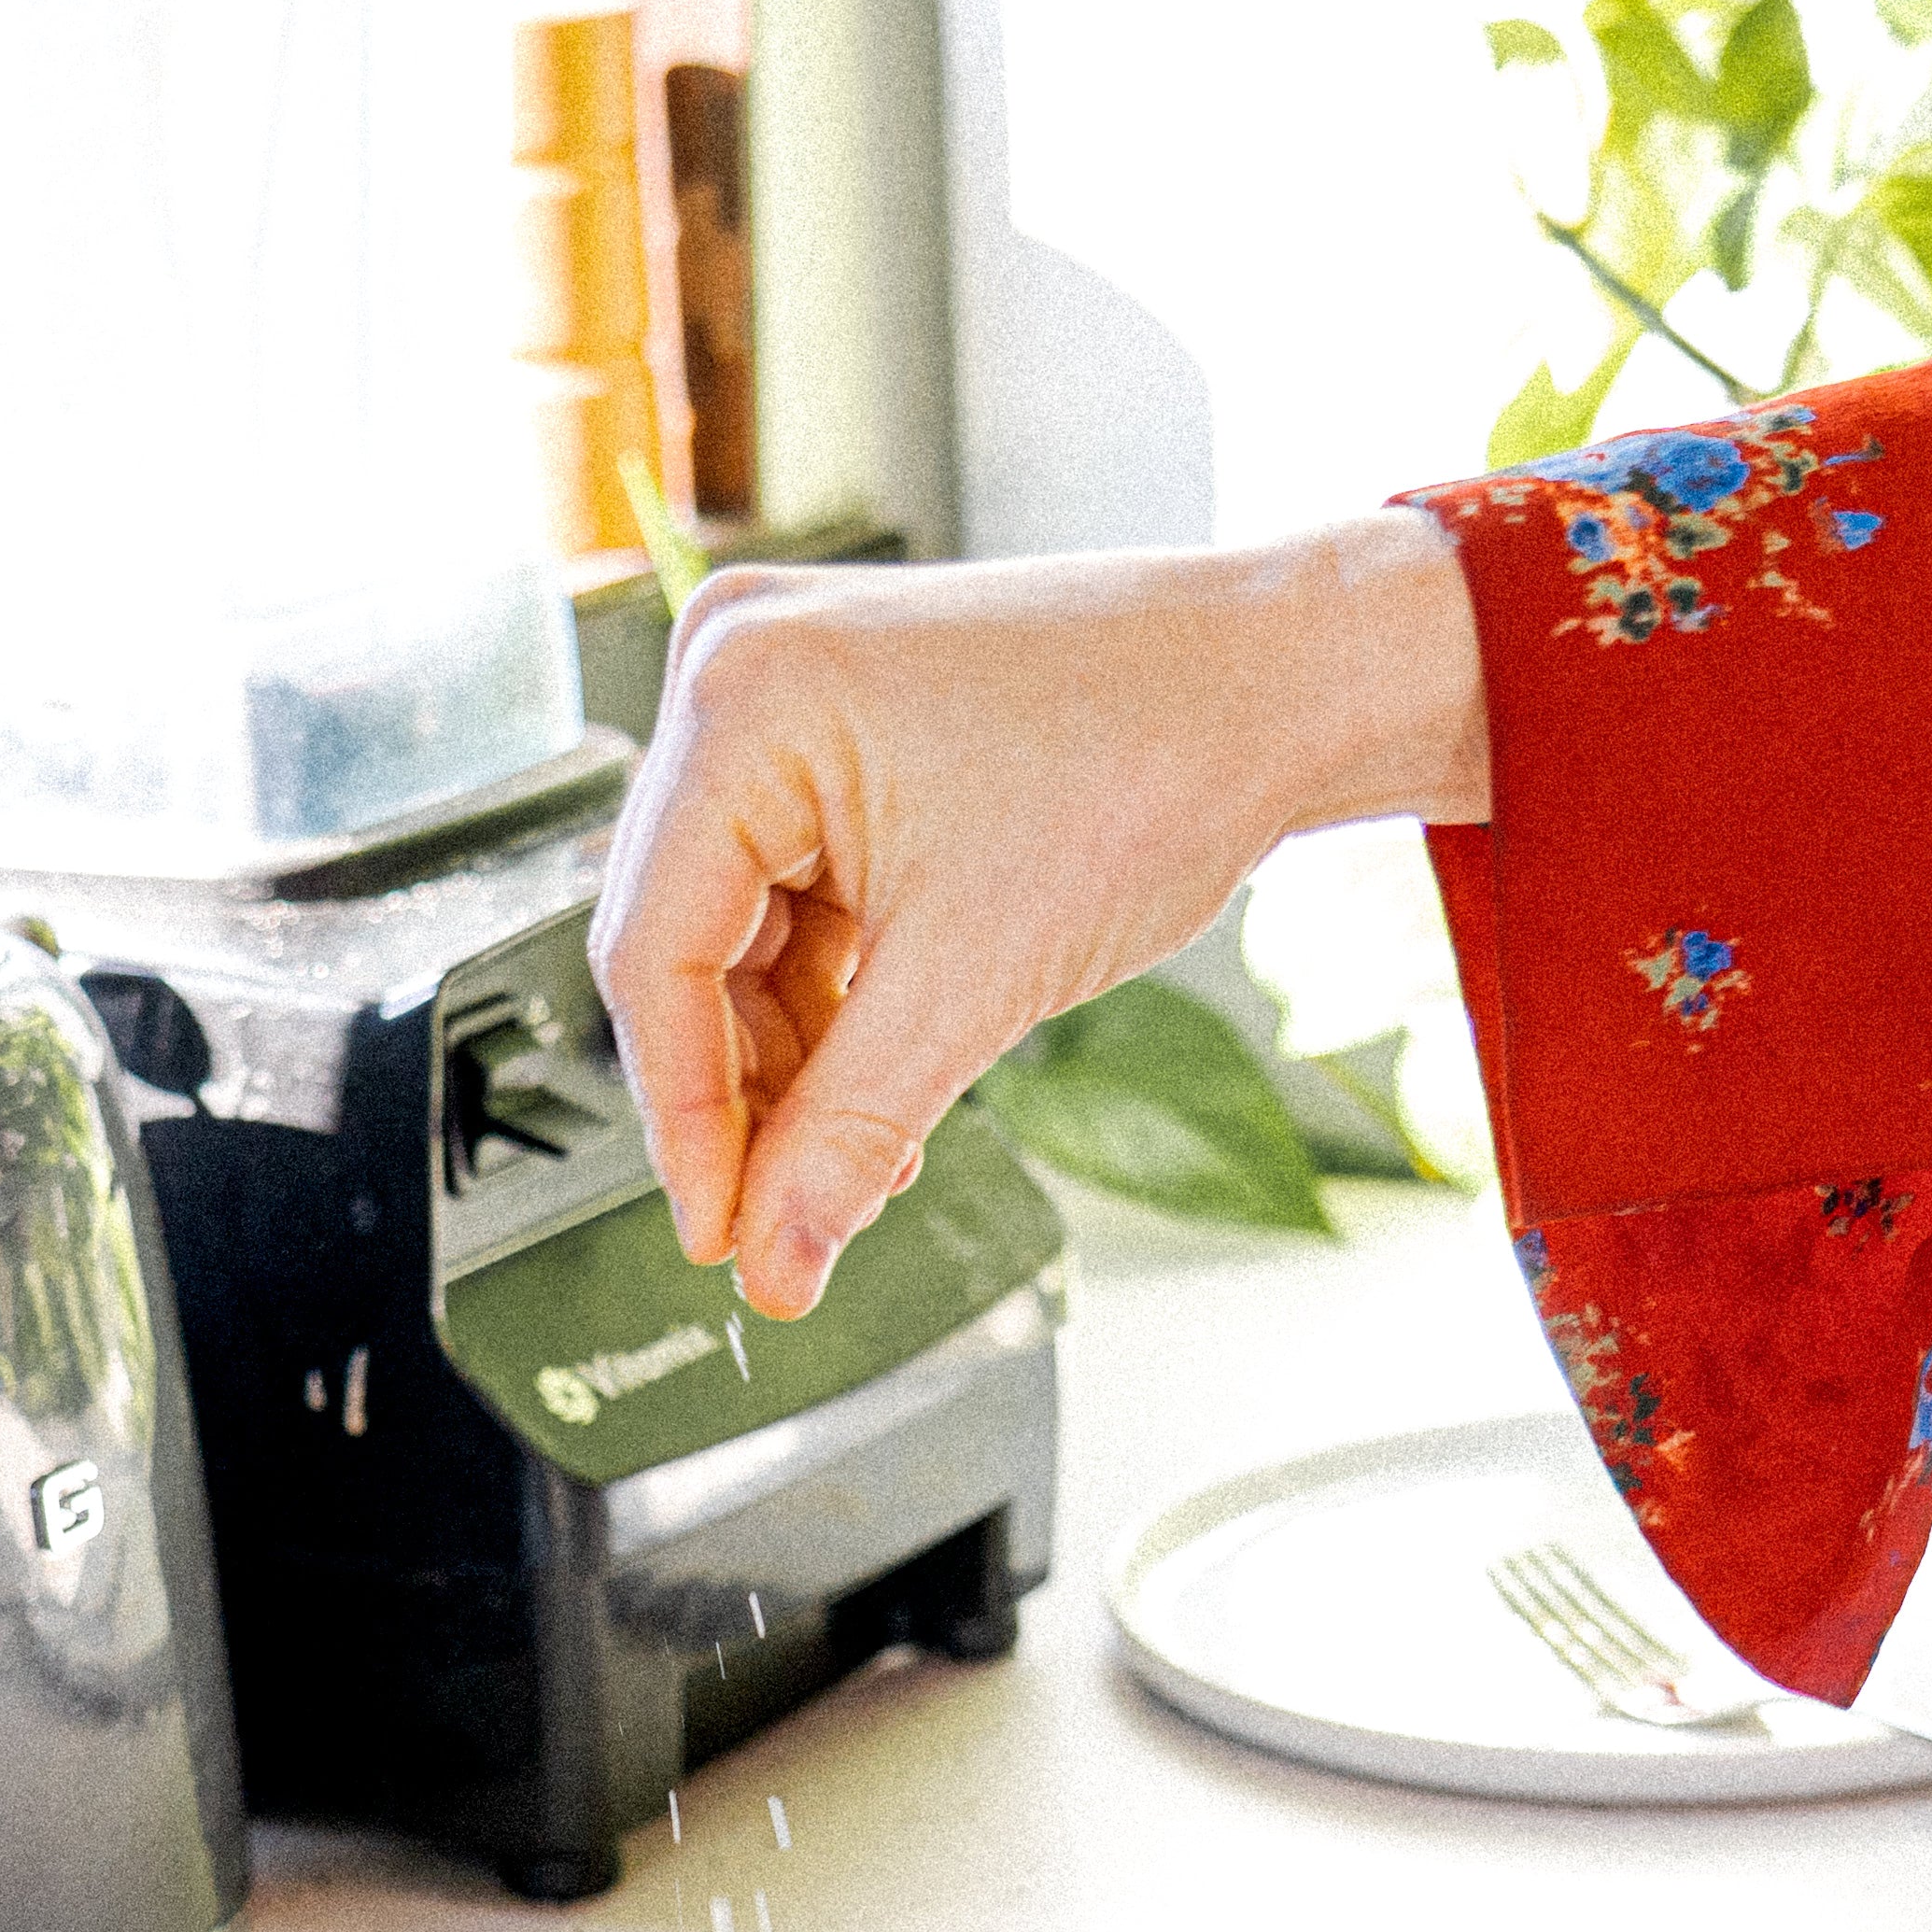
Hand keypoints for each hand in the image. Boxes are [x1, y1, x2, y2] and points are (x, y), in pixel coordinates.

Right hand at [586, 513, 1488, 1316]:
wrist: (1278, 687)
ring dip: (796, 1060)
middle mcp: (739, 674)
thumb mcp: (978, 980)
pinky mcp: (839, 736)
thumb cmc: (1157, 758)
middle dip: (745, 1094)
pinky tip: (886, 1076)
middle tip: (786, 1221)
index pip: (653, 952)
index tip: (719, 1234)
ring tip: (867, 1156)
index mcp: (745, 699)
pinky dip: (834, 999)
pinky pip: (794, 900)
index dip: (682, 1118)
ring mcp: (788, 698)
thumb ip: (850, 1134)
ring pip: (740, 937)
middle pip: (685, 944)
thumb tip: (774, 1257)